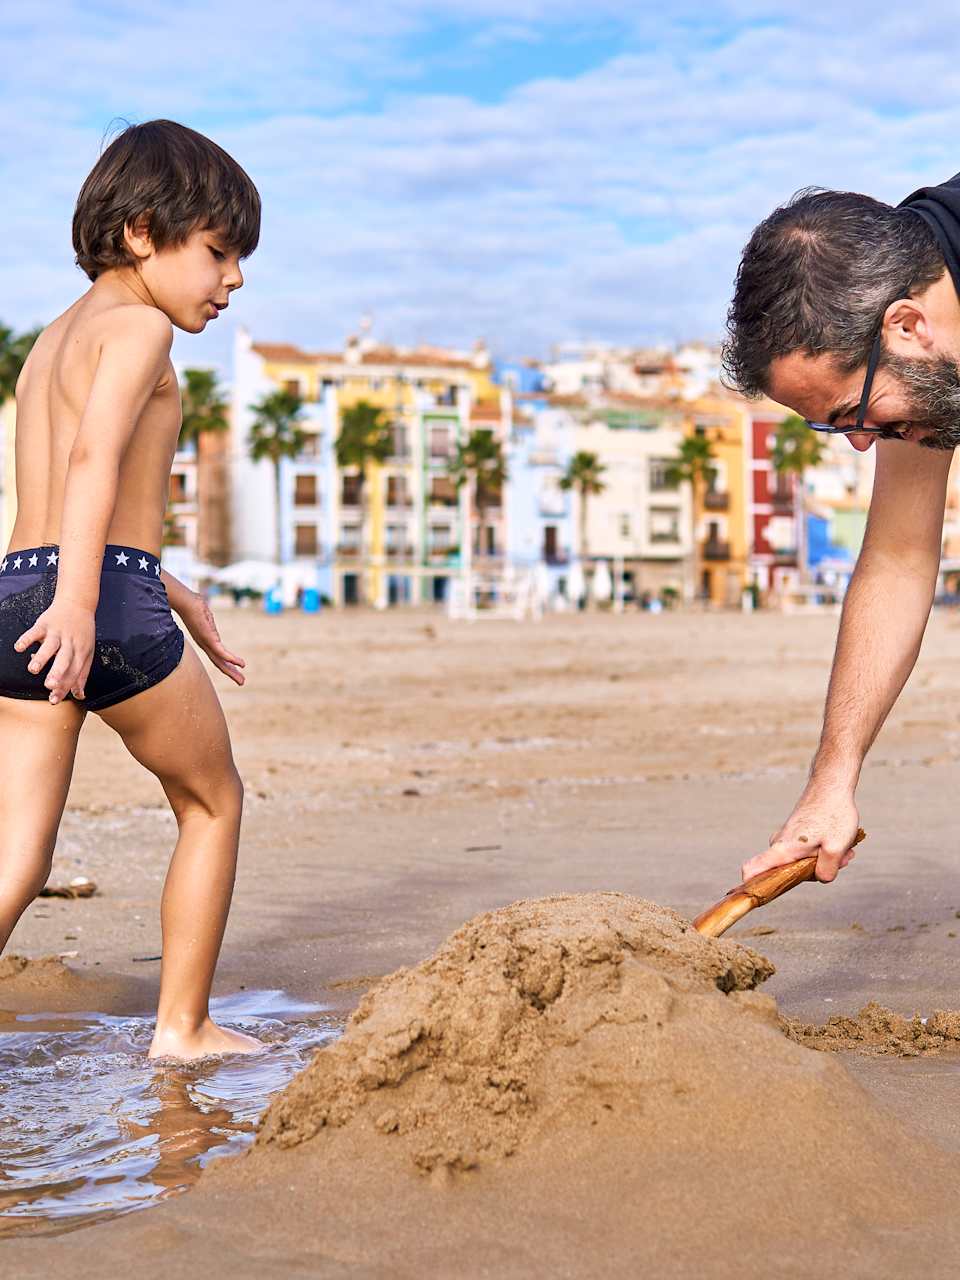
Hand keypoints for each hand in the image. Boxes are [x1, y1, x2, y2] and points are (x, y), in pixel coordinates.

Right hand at [14, 600, 95, 704]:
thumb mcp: (87, 652)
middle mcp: (71, 643)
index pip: (74, 671)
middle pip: (65, 659)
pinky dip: (27, 638)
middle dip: (57, 673)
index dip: (65, 686)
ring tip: (33, 670)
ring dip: (41, 657)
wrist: (78, 603)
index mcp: (82, 652)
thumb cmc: (82, 632)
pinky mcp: (45, 623)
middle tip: (49, 686)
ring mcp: (58, 632)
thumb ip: (81, 675)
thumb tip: (80, 695)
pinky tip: (19, 648)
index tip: (54, 699)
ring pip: (50, 646)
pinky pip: (35, 631)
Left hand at [178, 592, 245, 685]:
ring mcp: (206, 642)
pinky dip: (231, 659)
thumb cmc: (193, 605)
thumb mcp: (204, 616)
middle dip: (231, 673)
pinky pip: (221, 651)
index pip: (218, 656)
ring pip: (220, 660)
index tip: (237, 671)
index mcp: (205, 641)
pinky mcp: (208, 638)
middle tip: (242, 682)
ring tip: (242, 679)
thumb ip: (208, 622)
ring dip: (232, 671)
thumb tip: (208, 618)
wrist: (184, 600)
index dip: (227, 664)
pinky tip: (240, 664)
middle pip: (219, 662)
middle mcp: (205, 644)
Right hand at [740, 785, 861, 884]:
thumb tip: (820, 878)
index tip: (759, 897)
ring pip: (802, 860)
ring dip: (824, 858)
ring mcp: (787, 838)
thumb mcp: (836, 849)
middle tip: (839, 859)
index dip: (750, 886)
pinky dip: (825, 848)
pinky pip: (807, 850)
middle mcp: (779, 844)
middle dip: (815, 871)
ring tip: (844, 847)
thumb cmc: (833, 815)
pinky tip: (842, 840)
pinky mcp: (796, 833)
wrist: (832, 785)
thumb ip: (826, 871)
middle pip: (788, 872)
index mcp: (782, 851)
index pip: (751, 871)